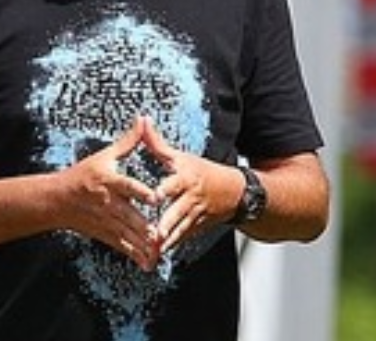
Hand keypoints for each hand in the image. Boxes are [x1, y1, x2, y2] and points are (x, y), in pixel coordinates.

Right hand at [57, 117, 160, 269]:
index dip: (140, 192)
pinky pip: (121, 246)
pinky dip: (134, 255)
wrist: (57, 200)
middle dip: (144, 227)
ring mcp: (106, 221)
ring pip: (127, 234)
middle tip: (161, 234)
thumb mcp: (104, 156)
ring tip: (159, 252)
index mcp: (109, 181)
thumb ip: (128, 141)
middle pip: (129, 216)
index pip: (127, 186)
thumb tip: (143, 120)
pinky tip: (148, 263)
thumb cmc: (83, 175)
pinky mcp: (104, 233)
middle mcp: (108, 203)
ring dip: (142, 244)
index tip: (155, 198)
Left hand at [142, 117, 242, 254]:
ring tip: (155, 249)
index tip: (154, 196)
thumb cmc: (201, 171)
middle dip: (167, 223)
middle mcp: (191, 198)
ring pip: (181, 229)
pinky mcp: (195, 228)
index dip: (164, 190)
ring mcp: (195, 215)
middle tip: (155, 232)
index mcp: (186, 178)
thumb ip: (157, 143)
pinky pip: (183, 237)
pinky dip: (172, 246)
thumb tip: (142, 121)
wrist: (233, 192)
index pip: (174, 184)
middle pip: (178, 211)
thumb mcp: (181, 156)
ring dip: (168, 239)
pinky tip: (158, 255)